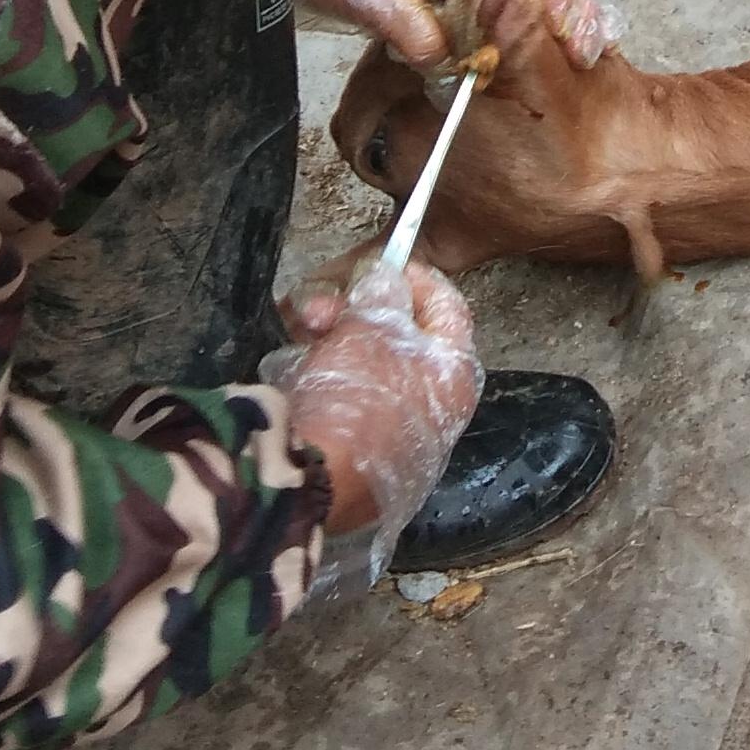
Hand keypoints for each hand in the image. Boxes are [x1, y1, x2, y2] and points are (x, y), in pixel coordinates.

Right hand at [266, 256, 480, 584]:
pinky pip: (347, 407)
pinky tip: (294, 376)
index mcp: (454, 377)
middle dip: (355, 315)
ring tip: (297, 339)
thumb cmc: (354, 397)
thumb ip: (384, 296)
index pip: (449, 311)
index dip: (417, 280)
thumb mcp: (371, 329)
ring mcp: (399, 443)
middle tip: (315, 310)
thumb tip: (387, 280)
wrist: (311, 484)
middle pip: (401, 343)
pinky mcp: (361, 465)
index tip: (383, 265)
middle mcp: (437, 412)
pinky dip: (324, 384)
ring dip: (331, 345)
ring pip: (367, 372)